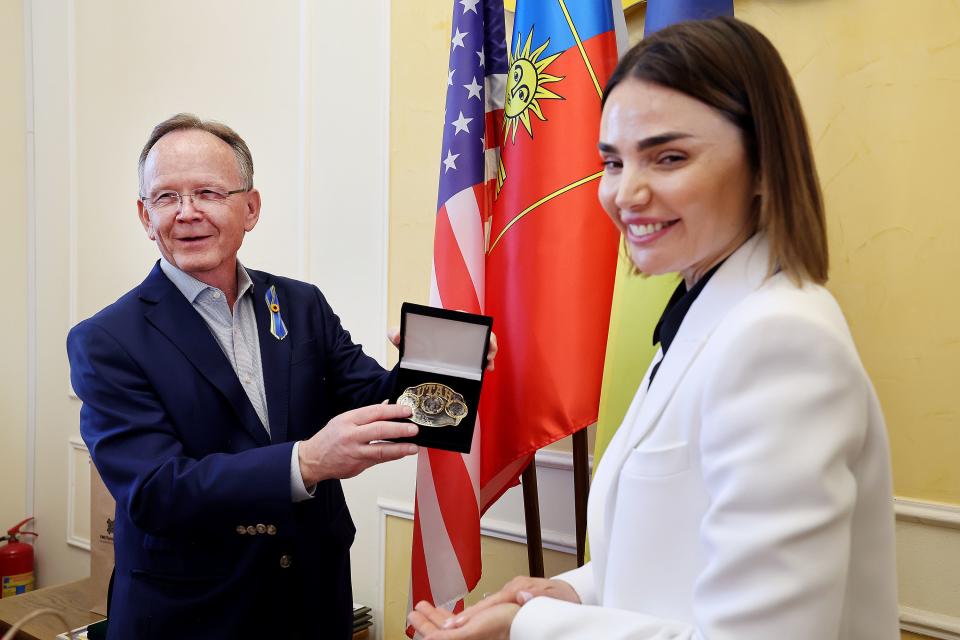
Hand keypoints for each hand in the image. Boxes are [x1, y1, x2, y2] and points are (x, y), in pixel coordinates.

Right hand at [298, 404, 417, 484]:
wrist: (312, 459)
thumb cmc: (330, 438)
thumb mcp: (344, 420)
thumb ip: (366, 416)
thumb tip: (387, 406)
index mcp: (348, 419)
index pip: (374, 411)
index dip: (393, 410)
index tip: (407, 411)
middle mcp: (351, 434)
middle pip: (379, 429)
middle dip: (399, 428)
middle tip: (413, 429)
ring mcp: (354, 451)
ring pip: (380, 449)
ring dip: (400, 448)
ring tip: (413, 447)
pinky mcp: (357, 465)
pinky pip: (378, 460)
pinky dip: (391, 456)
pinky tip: (401, 454)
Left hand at [387, 326, 498, 371]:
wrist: (416, 361)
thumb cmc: (412, 345)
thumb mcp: (402, 340)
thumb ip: (395, 334)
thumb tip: (396, 335)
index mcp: (447, 322)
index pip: (463, 316)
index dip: (473, 321)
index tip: (477, 329)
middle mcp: (459, 331)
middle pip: (479, 330)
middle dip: (488, 338)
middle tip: (488, 350)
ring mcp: (465, 344)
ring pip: (484, 342)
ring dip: (490, 350)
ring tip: (488, 362)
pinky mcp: (468, 356)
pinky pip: (482, 355)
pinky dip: (488, 361)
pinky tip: (488, 369)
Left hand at [408, 600, 518, 639]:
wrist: (526, 619)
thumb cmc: (505, 625)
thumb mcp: (472, 630)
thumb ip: (449, 636)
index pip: (435, 638)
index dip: (423, 628)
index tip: (412, 618)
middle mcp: (465, 639)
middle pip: (439, 633)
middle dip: (426, 621)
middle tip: (414, 612)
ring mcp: (471, 635)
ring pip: (447, 627)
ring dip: (435, 617)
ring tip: (423, 607)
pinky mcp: (478, 629)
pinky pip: (459, 624)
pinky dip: (448, 617)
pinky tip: (445, 612)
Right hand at [442, 577, 579, 629]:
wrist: (571, 592)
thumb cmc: (564, 597)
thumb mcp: (554, 597)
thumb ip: (536, 595)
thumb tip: (521, 596)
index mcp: (520, 586)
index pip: (494, 601)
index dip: (477, 612)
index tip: (463, 621)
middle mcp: (512, 588)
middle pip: (486, 603)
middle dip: (467, 615)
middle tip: (449, 626)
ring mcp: (510, 592)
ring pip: (487, 605)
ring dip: (470, 616)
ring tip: (452, 627)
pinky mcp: (511, 597)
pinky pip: (492, 607)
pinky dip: (479, 614)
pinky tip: (468, 622)